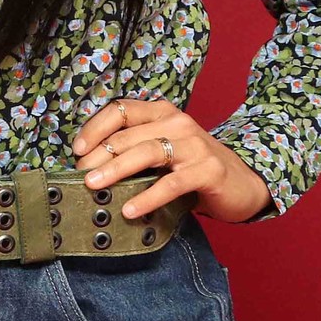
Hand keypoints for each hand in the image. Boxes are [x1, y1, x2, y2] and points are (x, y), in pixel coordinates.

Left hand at [71, 97, 273, 225]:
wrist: (243, 182)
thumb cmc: (193, 167)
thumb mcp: (164, 150)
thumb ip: (135, 149)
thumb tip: (90, 165)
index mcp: (163, 113)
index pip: (121, 110)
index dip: (95, 128)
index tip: (77, 150)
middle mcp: (178, 123)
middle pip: (128, 135)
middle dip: (99, 156)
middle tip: (80, 176)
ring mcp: (195, 145)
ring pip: (147, 152)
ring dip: (116, 170)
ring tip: (94, 186)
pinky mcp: (208, 170)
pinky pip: (171, 183)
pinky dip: (147, 197)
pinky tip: (130, 210)